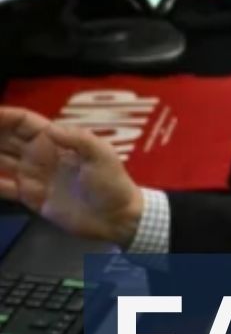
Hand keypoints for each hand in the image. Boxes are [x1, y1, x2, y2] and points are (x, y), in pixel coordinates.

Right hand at [0, 106, 144, 245]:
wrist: (116, 217)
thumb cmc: (113, 182)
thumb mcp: (102, 155)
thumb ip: (78, 140)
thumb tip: (49, 129)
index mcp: (56, 141)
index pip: (24, 123)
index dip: (4, 116)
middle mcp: (40, 155)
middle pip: (6, 139)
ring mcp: (33, 175)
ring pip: (0, 160)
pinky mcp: (30, 196)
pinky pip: (4, 186)